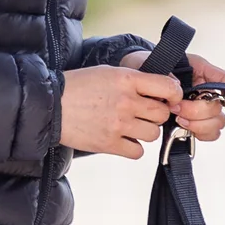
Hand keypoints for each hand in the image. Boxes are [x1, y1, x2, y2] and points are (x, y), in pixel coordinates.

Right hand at [62, 64, 177, 158]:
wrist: (50, 105)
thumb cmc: (79, 86)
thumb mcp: (110, 72)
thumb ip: (135, 80)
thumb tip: (161, 89)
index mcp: (127, 80)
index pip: (168, 87)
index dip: (174, 94)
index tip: (171, 98)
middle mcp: (126, 102)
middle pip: (162, 113)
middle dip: (158, 114)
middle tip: (146, 113)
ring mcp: (118, 124)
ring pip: (153, 134)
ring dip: (146, 131)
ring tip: (133, 126)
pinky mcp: (108, 144)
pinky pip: (137, 152)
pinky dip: (133, 148)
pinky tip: (124, 139)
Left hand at [114, 50, 224, 143]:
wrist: (135, 77)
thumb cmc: (148, 66)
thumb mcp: (155, 62)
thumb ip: (166, 73)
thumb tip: (176, 86)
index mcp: (200, 72)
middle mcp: (204, 91)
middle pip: (219, 107)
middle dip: (199, 112)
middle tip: (178, 110)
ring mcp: (199, 108)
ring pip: (216, 123)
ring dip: (199, 125)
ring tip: (178, 120)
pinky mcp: (191, 122)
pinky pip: (206, 134)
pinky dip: (198, 134)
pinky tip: (183, 128)